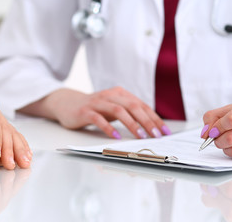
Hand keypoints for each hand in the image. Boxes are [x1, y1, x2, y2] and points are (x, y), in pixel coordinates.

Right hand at [25, 87, 169, 138]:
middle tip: (156, 135)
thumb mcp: (114, 108)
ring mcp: (97, 102)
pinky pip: (98, 119)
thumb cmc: (95, 108)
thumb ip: (129, 114)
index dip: (154, 118)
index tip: (165, 132)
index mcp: (120, 94)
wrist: (67, 103)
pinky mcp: (85, 111)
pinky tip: (115, 137)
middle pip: (133, 106)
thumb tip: (151, 128)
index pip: (142, 106)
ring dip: (131, 124)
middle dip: (147, 122)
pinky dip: (108, 128)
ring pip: (118, 111)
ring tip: (140, 136)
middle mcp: (110, 95)